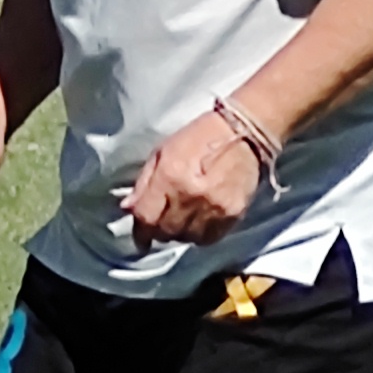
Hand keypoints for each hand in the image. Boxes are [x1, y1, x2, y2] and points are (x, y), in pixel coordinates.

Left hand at [129, 109, 268, 245]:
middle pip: (166, 231)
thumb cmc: (198, 138)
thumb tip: (128, 209)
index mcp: (170, 176)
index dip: (140, 232)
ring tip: (181, 221)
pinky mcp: (234, 214)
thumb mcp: (163, 151)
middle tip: (161, 225)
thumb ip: (144, 183)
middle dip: (159, 231)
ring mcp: (214, 207)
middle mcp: (191, 196)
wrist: (244, 133)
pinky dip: (201, 235)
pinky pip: (210, 238)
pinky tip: (199, 222)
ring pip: (188, 238)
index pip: (147, 217)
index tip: (141, 238)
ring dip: (180, 234)